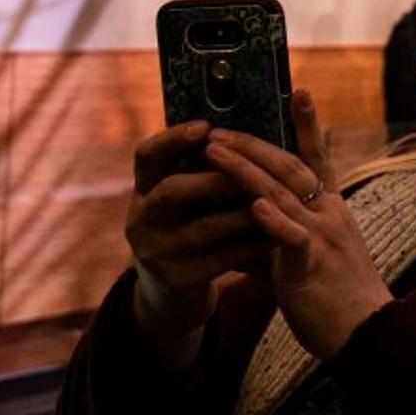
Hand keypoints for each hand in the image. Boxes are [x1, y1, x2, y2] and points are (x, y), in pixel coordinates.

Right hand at [126, 121, 273, 350]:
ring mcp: (154, 251)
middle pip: (171, 191)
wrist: (174, 288)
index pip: (147, 155)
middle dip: (214, 179)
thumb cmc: (193, 224)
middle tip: (248, 171)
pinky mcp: (175, 279)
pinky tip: (274, 236)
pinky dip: (249, 246)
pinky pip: (218, 260)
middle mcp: (140, 218)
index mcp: (144, 188)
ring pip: (201, 228)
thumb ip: (209, 168)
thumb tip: (250, 130)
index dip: (173, 138)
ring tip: (273, 202)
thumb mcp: (188, 198)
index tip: (206, 126)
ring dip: (241, 214)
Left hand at [203, 89, 392, 359]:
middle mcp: (329, 214)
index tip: (299, 90)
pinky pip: (292, 236)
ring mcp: (323, 236)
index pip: (318, 158)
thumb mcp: (312, 255)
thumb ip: (284, 233)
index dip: (308, 124)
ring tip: (214, 151)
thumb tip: (255, 219)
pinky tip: (253, 205)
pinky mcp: (313, 263)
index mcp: (331, 209)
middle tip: (220, 128)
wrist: (367, 330)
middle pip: (290, 167)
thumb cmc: (337, 296)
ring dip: (245, 170)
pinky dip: (273, 219)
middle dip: (253, 144)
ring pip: (282, 193)